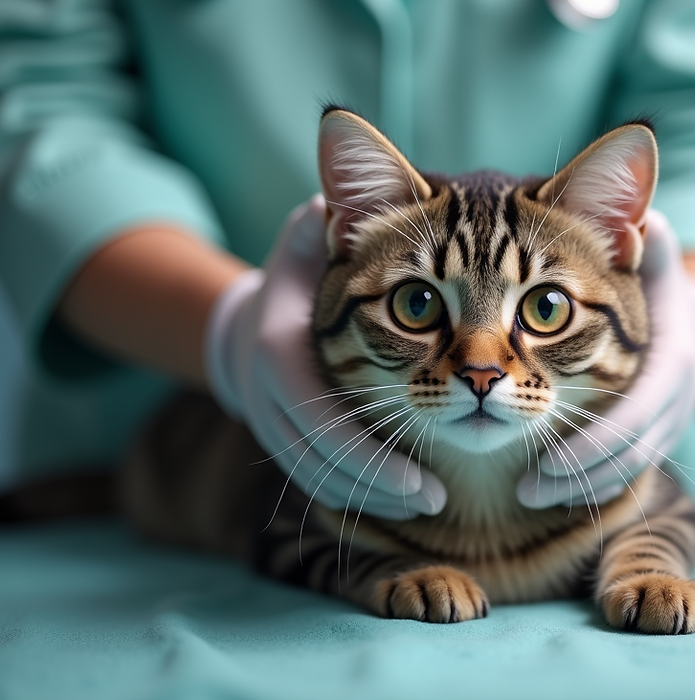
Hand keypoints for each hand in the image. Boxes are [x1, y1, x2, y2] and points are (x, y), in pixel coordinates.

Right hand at [205, 195, 446, 519]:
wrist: (245, 322)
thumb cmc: (297, 276)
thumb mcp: (307, 240)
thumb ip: (328, 225)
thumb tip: (348, 202)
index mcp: (279, 350)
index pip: (322, 420)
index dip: (371, 456)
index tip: (425, 480)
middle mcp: (266, 396)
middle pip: (321, 461)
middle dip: (379, 485)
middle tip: (437, 500)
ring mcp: (268, 424)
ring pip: (317, 478)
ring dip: (372, 497)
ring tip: (429, 502)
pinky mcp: (281, 442)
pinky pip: (314, 479)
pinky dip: (355, 492)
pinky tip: (398, 497)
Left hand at [517, 211, 694, 508]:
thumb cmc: (660, 292)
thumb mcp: (660, 268)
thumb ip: (652, 249)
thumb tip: (645, 219)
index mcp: (671, 363)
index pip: (635, 413)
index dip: (594, 440)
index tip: (548, 459)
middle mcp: (675, 402)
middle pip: (630, 453)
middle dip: (578, 475)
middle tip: (524, 490)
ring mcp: (670, 425)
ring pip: (628, 469)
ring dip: (579, 488)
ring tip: (526, 496)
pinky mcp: (656, 440)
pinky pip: (627, 471)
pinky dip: (592, 483)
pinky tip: (553, 494)